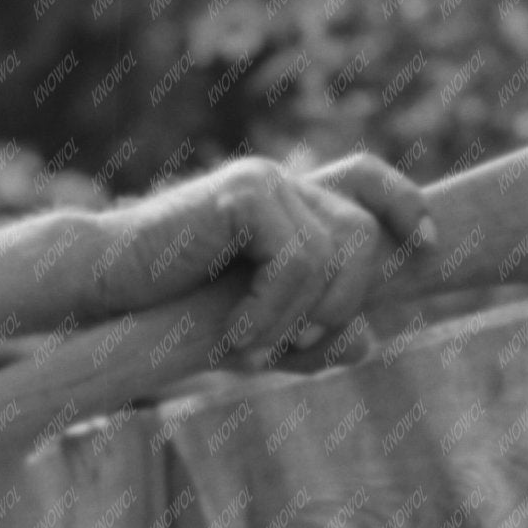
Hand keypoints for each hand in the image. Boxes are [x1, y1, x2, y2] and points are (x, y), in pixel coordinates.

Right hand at [104, 152, 434, 368]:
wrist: (99, 288)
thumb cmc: (164, 309)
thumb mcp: (249, 329)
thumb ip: (308, 335)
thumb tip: (371, 343)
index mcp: (282, 200)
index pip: (364, 178)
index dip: (405, 202)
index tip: (428, 243)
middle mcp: (277, 180)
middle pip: (361, 232)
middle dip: (345, 299)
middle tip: (296, 349)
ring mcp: (261, 181)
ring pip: (332, 254)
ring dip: (301, 317)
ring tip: (249, 349)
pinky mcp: (244, 196)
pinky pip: (297, 262)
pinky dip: (274, 312)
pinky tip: (236, 335)